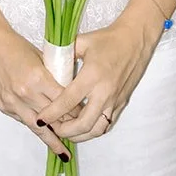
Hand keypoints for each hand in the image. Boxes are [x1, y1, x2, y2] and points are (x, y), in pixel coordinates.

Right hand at [0, 20, 69, 156]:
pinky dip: (34, 125)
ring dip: (51, 139)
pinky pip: (23, 120)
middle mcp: (26, 94)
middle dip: (67, 126)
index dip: (76, 110)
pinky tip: (42, 132)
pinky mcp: (4, 107)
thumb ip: (52, 75)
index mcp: (38, 78)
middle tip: (80, 134)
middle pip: (53, 117)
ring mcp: (13, 103)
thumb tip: (67, 90)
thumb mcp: (40, 57)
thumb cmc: (15, 45)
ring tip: (63, 152)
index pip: (64, 101)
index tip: (85, 116)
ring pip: (38, 127)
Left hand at [41, 3, 159, 142]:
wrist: (135, 41)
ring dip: (81, 135)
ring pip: (97, 129)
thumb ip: (65, 53)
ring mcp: (114, 101)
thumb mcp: (82, 41)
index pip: (68, 100)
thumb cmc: (107, 39)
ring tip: (67, 132)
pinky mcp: (121, 104)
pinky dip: (94, 130)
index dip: (53, 112)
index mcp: (92, 76)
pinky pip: (107, 124)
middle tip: (52, 129)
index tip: (41, 119)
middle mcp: (104, 92)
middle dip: (66, 131)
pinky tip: (84, 127)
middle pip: (83, 123)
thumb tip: (49, 63)